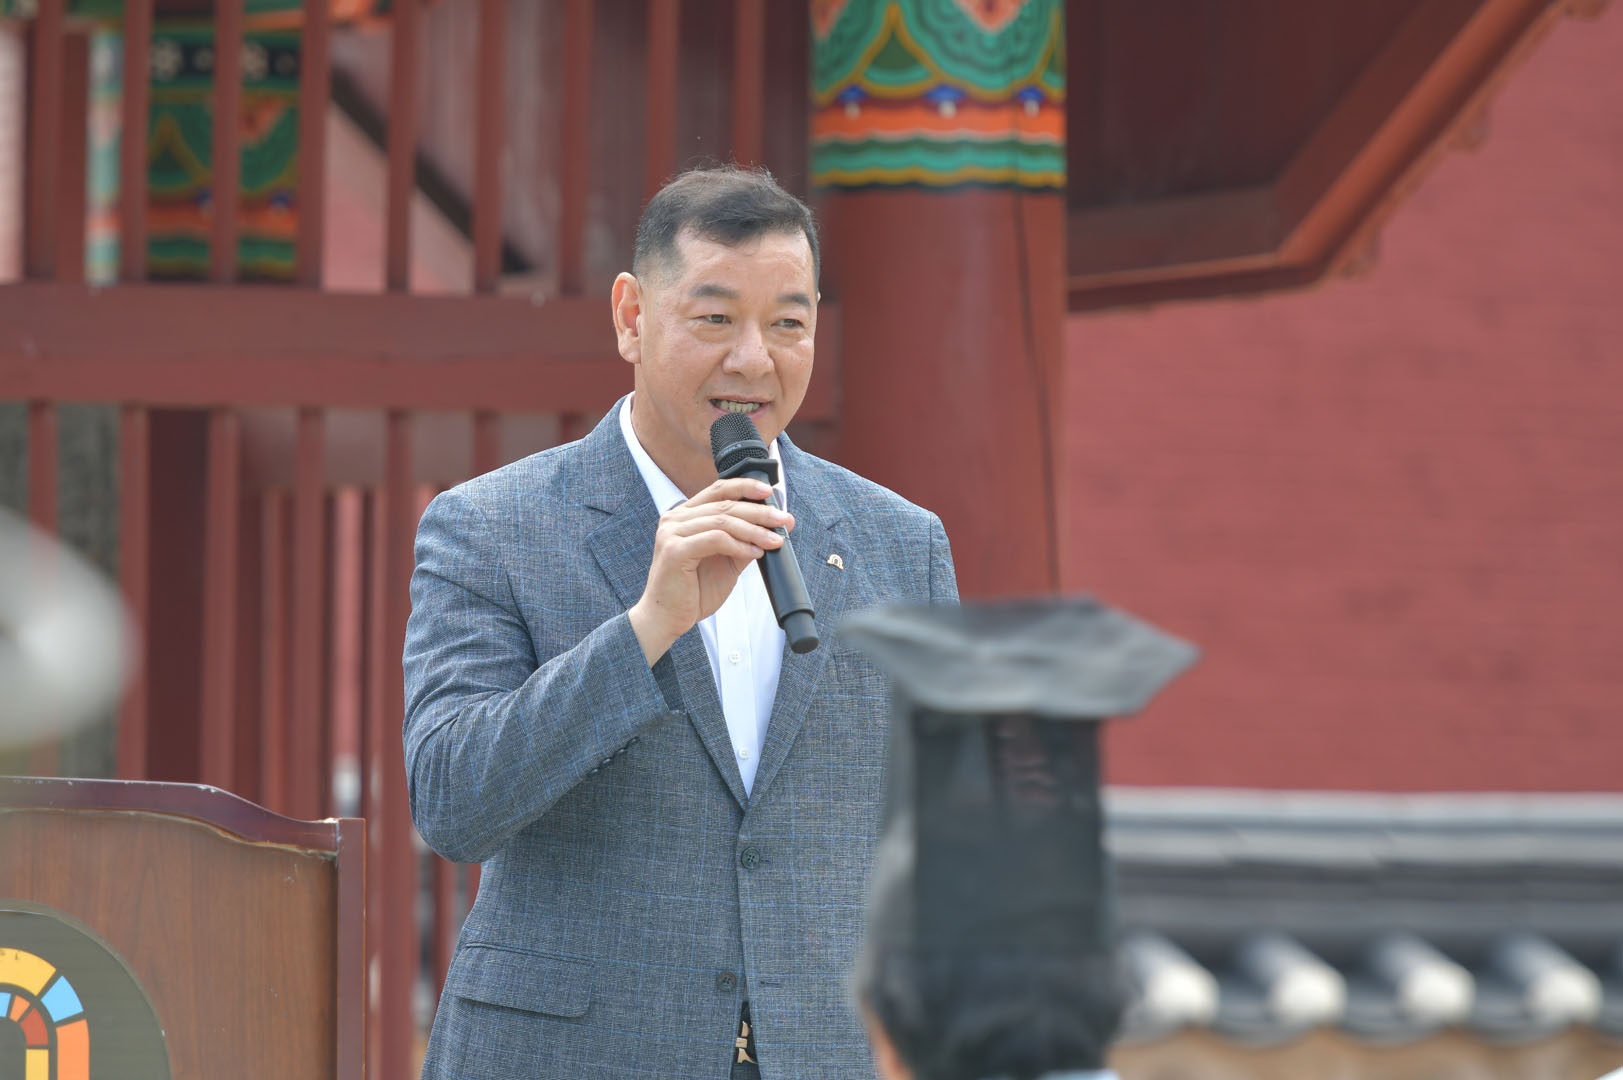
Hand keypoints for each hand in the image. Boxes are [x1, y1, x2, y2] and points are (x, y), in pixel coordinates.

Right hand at [628, 477, 793, 664]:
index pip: (718, 490)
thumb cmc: (693, 592)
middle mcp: (675, 519)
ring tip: (774, 541)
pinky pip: (715, 539)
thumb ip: (744, 542)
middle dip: (759, 512)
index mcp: (685, 516)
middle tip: (783, 520)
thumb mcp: (726, 562)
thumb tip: (773, 528)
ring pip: (722, 521)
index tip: (769, 492)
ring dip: (753, 530)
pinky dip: (738, 544)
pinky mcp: (675, 550)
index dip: (745, 487)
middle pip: (724, 505)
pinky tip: (754, 552)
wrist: (667, 619)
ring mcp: (672, 532)